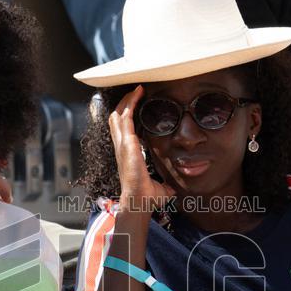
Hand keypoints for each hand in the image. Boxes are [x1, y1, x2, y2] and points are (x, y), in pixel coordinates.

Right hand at [110, 86, 175, 212]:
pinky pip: (126, 116)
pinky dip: (130, 102)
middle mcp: (121, 147)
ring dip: (126, 100)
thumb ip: (164, 183)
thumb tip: (175, 187)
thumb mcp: (159, 186)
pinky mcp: (127, 142)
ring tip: (136, 89)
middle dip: (123, 103)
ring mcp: (122, 144)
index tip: (136, 106)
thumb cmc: (146, 197)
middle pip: (116, 118)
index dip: (126, 116)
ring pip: (118, 114)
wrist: (139, 201)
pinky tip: (138, 93)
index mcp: (127, 154)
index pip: (122, 130)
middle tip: (135, 92)